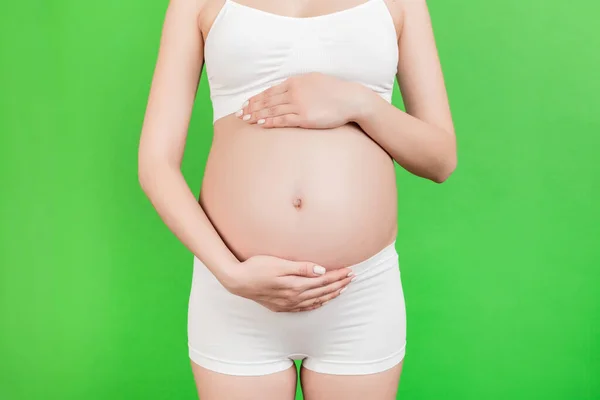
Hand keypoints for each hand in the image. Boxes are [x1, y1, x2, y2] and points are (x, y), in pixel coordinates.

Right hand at [222, 254, 354, 311]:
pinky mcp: (281, 306)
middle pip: (323, 291)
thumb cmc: (256, 267)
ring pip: (316, 300)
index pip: (323, 280)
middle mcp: (294, 296)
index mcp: (295, 284)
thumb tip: (322, 270)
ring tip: (343, 288)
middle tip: (353, 278)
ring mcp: (288, 304)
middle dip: (339, 284)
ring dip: (331, 294)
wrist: (237, 281)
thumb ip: (301, 267)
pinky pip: (305, 308)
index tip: (350, 270)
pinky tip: (321, 302)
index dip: (338, 275)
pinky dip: (317, 304)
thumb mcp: (279, 263)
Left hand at [236, 72, 364, 128]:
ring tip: (246, 119)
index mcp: (295, 81)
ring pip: (272, 110)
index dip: (256, 98)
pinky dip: (270, 122)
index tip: (246, 103)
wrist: (350, 99)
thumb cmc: (334, 91)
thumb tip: (288, 88)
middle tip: (239, 114)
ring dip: (257, 115)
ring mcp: (299, 105)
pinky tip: (260, 124)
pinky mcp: (304, 118)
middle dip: (252, 107)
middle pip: (268, 101)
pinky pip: (283, 120)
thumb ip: (300, 84)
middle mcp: (294, 92)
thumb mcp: (314, 80)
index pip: (270, 91)